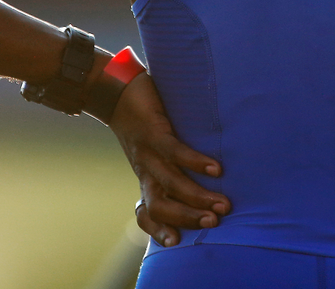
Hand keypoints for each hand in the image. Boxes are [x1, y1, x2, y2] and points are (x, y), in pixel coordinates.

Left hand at [110, 73, 230, 246]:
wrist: (113, 91)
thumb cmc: (141, 121)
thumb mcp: (152, 149)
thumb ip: (170, 164)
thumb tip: (205, 176)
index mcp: (146, 178)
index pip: (145, 213)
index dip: (157, 230)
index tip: (176, 243)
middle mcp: (145, 170)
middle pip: (160, 205)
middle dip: (187, 218)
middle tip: (214, 222)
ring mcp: (148, 152)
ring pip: (170, 183)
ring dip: (197, 197)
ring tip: (222, 204)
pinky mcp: (154, 132)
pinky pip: (175, 152)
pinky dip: (196, 162)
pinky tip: (216, 169)